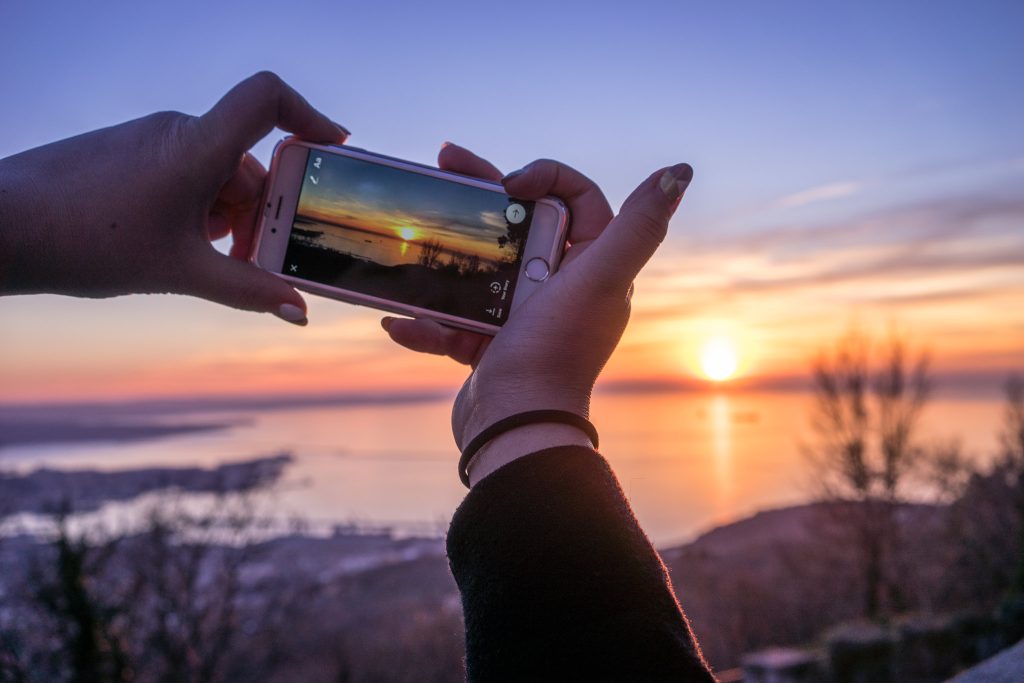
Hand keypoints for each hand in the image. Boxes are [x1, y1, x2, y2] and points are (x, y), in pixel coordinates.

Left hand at [0, 72, 347, 324]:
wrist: (1, 226)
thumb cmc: (87, 241)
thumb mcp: (181, 272)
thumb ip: (249, 290)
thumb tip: (299, 312)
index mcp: (196, 147)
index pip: (267, 98)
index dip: (310, 114)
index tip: (333, 147)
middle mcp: (178, 132)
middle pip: (250, 158)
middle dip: (266, 210)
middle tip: (260, 257)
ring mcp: (152, 140)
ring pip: (219, 171)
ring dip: (233, 216)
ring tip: (216, 261)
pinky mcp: (131, 153)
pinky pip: (187, 172)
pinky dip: (202, 208)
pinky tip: (184, 246)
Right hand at [383, 144, 691, 478]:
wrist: (515, 425)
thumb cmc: (556, 351)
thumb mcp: (601, 279)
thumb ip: (639, 227)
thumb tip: (679, 172)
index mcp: (594, 267)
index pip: (577, 199)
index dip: (546, 177)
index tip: (508, 185)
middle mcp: (563, 288)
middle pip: (522, 223)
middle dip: (482, 197)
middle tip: (443, 166)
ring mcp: (524, 317)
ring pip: (481, 268)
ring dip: (445, 259)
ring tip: (410, 246)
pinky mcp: (491, 345)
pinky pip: (456, 320)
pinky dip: (428, 320)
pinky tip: (401, 322)